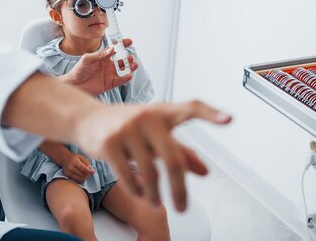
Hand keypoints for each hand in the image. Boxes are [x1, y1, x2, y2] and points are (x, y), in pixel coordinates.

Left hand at [59, 38, 138, 94]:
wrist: (75, 85)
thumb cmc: (79, 70)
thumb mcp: (87, 59)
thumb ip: (99, 55)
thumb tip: (111, 49)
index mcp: (103, 57)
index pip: (114, 49)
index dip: (122, 45)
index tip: (129, 41)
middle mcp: (108, 65)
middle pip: (122, 60)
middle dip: (127, 58)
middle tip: (130, 57)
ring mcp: (110, 74)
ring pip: (123, 70)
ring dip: (130, 67)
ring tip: (133, 64)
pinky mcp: (110, 84)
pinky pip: (120, 80)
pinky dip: (125, 78)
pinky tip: (129, 75)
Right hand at [62, 153, 94, 183]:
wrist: (65, 159)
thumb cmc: (74, 158)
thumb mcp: (81, 157)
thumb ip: (86, 162)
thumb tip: (90, 169)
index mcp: (74, 162)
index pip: (83, 169)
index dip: (89, 171)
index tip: (93, 172)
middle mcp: (70, 168)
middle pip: (82, 175)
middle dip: (87, 174)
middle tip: (89, 172)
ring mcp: (68, 173)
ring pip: (80, 179)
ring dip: (85, 178)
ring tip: (86, 174)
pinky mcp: (68, 176)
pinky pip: (77, 180)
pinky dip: (81, 179)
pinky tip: (82, 176)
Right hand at [73, 100, 230, 211]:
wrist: (86, 119)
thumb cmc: (126, 125)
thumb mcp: (154, 134)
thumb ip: (181, 151)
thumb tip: (205, 172)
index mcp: (162, 112)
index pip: (190, 108)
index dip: (211, 114)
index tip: (229, 119)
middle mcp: (147, 117)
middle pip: (173, 158)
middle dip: (180, 189)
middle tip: (183, 206)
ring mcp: (127, 129)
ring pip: (151, 172)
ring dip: (156, 194)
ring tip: (157, 202)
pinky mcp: (109, 143)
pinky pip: (128, 176)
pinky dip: (137, 190)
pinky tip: (140, 193)